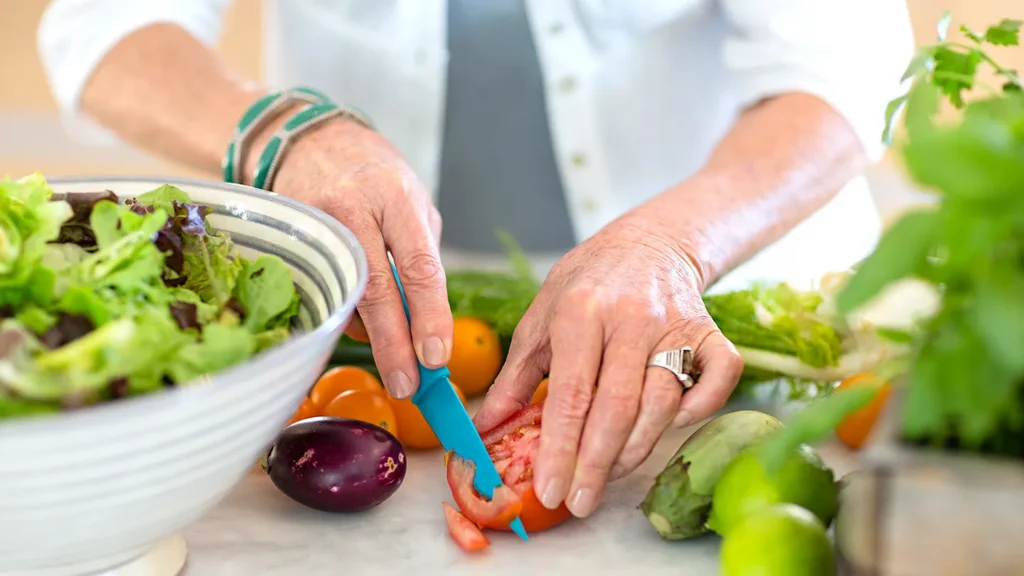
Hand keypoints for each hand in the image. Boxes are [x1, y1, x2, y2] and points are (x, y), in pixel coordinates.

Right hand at [255, 117, 450, 398]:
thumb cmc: (374, 176)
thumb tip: (429, 319)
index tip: (436, 357)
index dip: (429, 316)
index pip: (419, 266)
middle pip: (375, 291)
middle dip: (394, 346)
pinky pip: (322, 291)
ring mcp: (314, 224)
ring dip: (371, 334)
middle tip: (408, 385)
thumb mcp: (411, 201)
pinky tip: (360, 317)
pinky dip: (346, 313)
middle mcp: (352, 209)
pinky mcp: (289, 240)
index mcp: (395, 197)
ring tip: (390, 350)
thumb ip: (421, 254)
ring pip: (345, 296)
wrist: (310, 141)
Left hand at [473, 204, 743, 518]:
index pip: (570, 394)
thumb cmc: (585, 285)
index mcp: (580, 311)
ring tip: (608, 474)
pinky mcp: (709, 330)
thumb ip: (515, 377)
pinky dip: (698, 410)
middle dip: (596, 464)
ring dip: (636, 449)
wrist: (645, 243)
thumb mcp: (540, 319)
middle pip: (618, 407)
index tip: (549, 491)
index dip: (560, 449)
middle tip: (579, 501)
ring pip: (663, 403)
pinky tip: (669, 427)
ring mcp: (675, 324)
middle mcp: (631, 317)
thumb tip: (485, 428)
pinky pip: (718, 379)